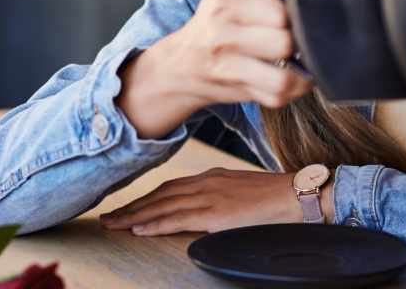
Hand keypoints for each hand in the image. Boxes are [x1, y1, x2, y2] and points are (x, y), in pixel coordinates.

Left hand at [99, 168, 315, 234]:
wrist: (298, 195)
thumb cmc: (275, 196)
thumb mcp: (241, 191)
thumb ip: (220, 197)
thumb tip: (206, 210)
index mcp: (212, 176)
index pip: (170, 186)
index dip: (146, 198)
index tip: (127, 207)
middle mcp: (206, 182)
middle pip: (160, 194)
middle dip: (132, 206)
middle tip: (107, 217)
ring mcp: (210, 196)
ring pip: (163, 206)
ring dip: (135, 216)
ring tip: (113, 225)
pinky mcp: (216, 213)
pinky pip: (178, 218)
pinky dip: (155, 223)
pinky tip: (139, 228)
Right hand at [118, 0, 313, 137]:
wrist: (178, 66)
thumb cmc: (213, 24)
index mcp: (224, 3)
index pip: (279, 12)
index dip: (297, 16)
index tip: (300, 19)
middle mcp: (222, 35)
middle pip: (284, 43)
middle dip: (301, 43)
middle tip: (303, 41)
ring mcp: (227, 67)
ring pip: (282, 78)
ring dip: (301, 75)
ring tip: (304, 65)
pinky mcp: (235, 92)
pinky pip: (275, 97)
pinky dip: (291, 91)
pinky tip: (291, 79)